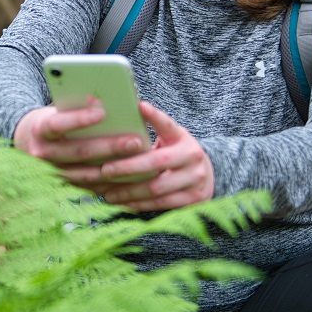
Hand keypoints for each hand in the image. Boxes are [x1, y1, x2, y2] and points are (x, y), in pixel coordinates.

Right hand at [13, 103, 149, 188]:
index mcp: (40, 130)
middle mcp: (43, 154)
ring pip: (87, 174)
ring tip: (138, 160)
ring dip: (115, 168)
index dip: (79, 120)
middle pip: (79, 151)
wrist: (29, 143)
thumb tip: (104, 102)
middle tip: (135, 141)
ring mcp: (54, 173)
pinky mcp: (65, 186)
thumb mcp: (58, 108)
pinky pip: (91, 187)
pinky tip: (132, 177)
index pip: (57, 124)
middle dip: (109, 147)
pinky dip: (111, 183)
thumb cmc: (53, 119)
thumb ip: (76, 106)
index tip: (102, 112)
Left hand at [97, 101, 213, 210]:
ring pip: (156, 189)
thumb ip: (150, 132)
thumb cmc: (175, 152)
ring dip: (128, 192)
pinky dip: (139, 204)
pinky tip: (122, 203)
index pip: (168, 125)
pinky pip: (161, 204)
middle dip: (127, 168)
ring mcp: (195, 180)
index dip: (155, 116)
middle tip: (105, 171)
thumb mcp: (169, 138)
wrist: (206, 175)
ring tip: (106, 193)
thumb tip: (120, 117)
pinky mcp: (193, 200)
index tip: (140, 106)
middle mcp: (192, 156)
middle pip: (156, 163)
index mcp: (182, 137)